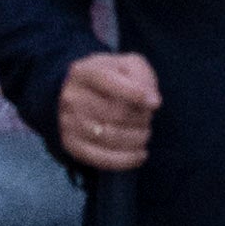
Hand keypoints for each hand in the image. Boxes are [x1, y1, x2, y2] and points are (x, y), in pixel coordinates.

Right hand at [58, 47, 159, 174]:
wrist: (80, 95)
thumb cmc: (112, 79)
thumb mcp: (128, 65)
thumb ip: (141, 76)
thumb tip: (152, 101)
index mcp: (84, 72)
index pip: (108, 81)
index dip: (136, 94)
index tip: (155, 103)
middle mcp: (71, 97)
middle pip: (114, 113)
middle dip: (140, 119)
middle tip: (148, 118)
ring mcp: (68, 123)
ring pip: (110, 137)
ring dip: (137, 138)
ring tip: (144, 134)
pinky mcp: (71, 145)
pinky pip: (101, 159)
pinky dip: (127, 159)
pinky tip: (141, 154)